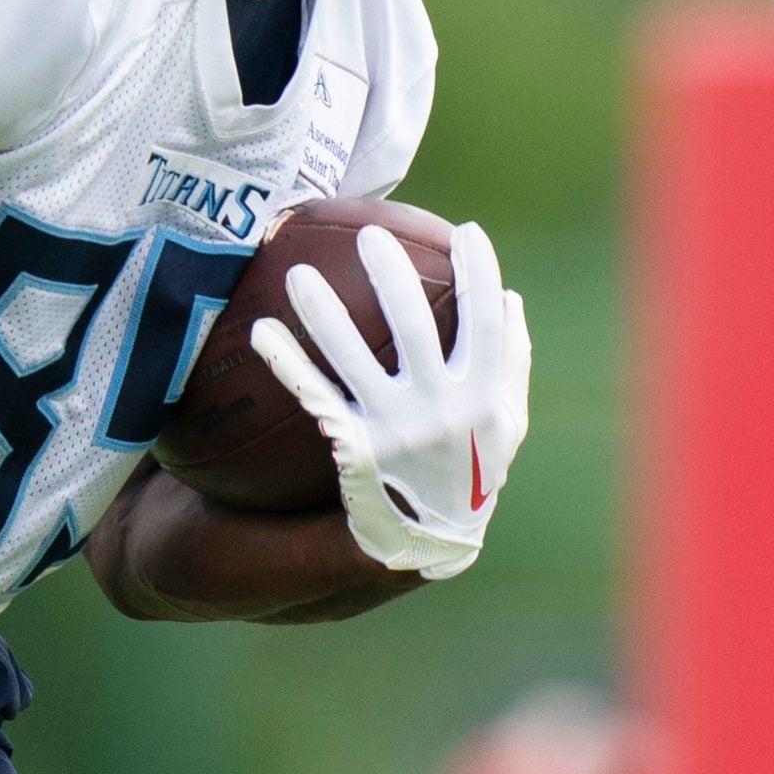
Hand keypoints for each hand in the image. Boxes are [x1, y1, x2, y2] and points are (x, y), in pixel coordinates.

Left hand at [248, 220, 530, 579]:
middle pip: (415, 329)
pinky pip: (314, 396)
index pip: (486, 323)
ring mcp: (395, 430)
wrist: (428, 542)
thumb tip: (509, 298)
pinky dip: (286, 363)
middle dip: (392, 277)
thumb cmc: (469, 470)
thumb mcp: (505, 424)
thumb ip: (511, 362)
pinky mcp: (355, 447)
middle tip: (370, 236)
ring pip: (352, 359)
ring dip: (324, 314)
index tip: (464, 231)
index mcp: (484, 396)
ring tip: (299, 274)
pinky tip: (261, 332)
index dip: (479, 274)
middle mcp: (441, 409)